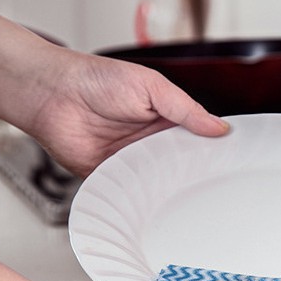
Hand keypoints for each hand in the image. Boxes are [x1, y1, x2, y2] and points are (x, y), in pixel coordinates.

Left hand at [0, 6, 227, 176]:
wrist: (50, 94)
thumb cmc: (95, 80)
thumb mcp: (152, 87)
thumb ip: (186, 109)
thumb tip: (220, 128)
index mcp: (167, 120)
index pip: (198, 140)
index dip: (213, 150)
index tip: (230, 161)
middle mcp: (152, 143)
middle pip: (183, 165)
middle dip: (194, 173)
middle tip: (210, 184)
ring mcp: (133, 162)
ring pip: (160, 182)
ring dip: (169, 187)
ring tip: (185, 195)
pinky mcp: (112, 178)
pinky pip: (132, 193)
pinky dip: (141, 197)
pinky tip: (153, 200)